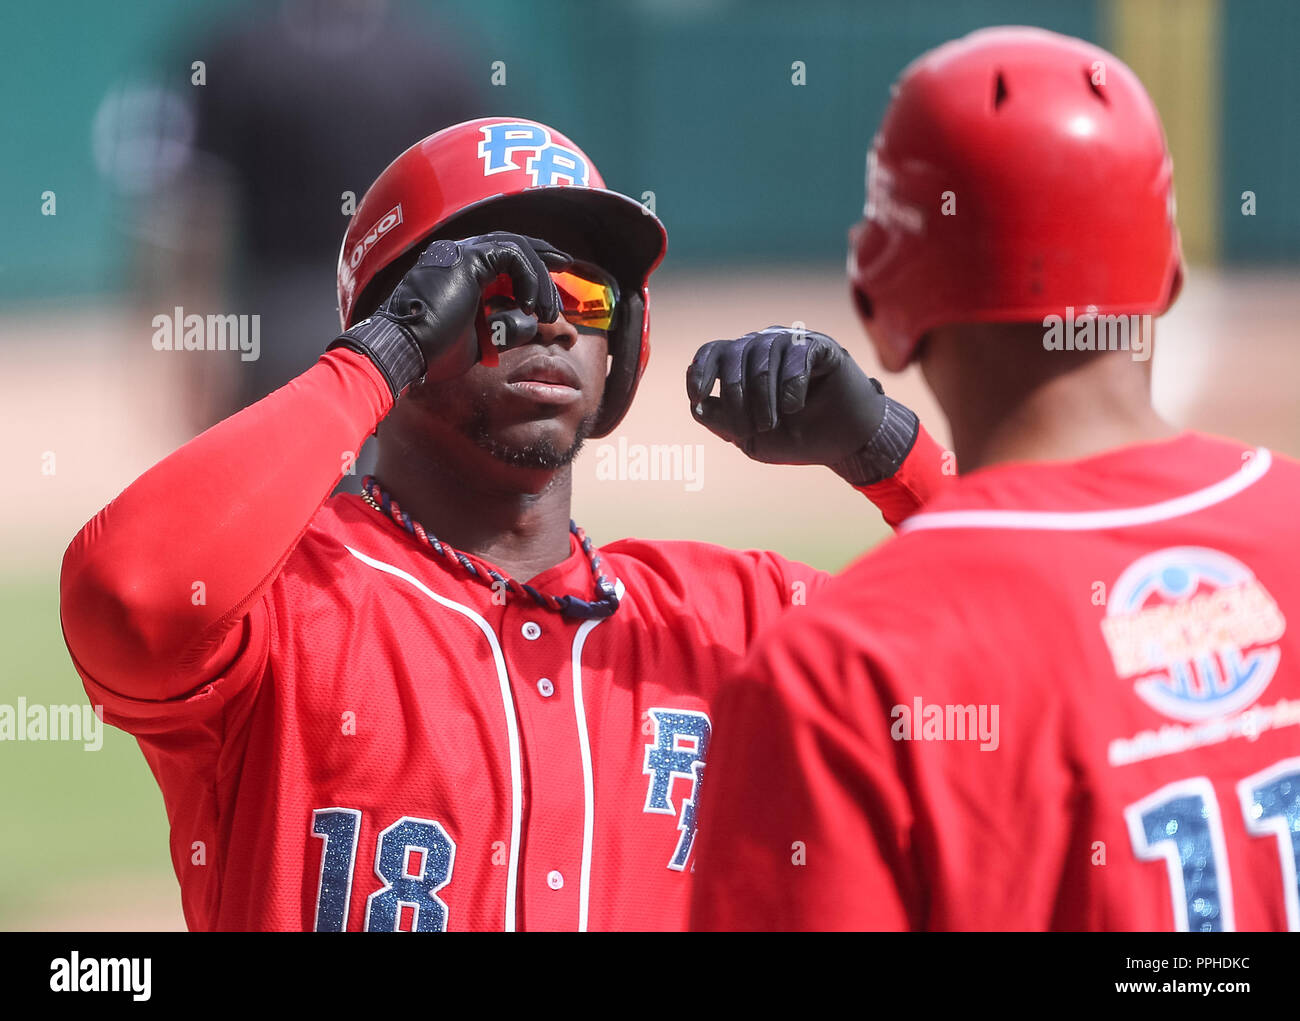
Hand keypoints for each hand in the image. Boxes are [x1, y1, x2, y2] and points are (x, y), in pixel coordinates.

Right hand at [330, 232, 570, 396]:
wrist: (405, 351)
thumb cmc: (433, 352)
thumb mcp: (480, 341)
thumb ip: (505, 328)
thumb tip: (532, 324)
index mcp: (457, 271)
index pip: (501, 256)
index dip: (531, 265)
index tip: (552, 282)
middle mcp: (457, 254)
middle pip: (512, 243)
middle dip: (542, 255)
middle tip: (566, 266)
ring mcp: (460, 252)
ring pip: (516, 248)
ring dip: (539, 278)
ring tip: (548, 310)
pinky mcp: (467, 258)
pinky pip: (512, 255)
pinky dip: (528, 277)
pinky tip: (530, 304)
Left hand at [686, 326, 917, 484]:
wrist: (845, 443)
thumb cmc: (797, 438)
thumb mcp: (751, 438)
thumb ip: (722, 421)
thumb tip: (697, 405)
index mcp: (743, 364)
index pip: (712, 352)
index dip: (700, 370)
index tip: (696, 396)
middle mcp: (764, 346)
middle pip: (734, 355)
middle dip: (736, 396)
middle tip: (749, 430)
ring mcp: (792, 343)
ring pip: (762, 356)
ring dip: (763, 397)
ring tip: (773, 424)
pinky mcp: (820, 347)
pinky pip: (796, 355)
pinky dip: (790, 385)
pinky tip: (794, 407)